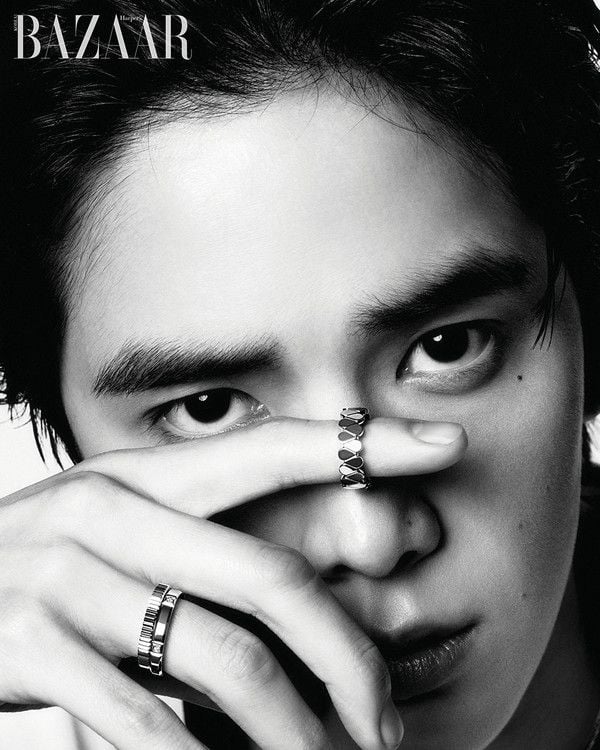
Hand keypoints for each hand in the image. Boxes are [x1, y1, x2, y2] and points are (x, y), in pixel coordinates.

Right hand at [0, 416, 465, 748]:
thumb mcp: (118, 530)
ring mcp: (69, 576)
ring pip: (222, 659)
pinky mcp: (29, 644)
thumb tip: (297, 602)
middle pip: (270, 578)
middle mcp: (111, 510)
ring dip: (290, 732)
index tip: (440, 444)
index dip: (361, 443)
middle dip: (347, 656)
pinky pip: (144, 720)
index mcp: (143, 476)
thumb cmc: (45, 566)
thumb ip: (197, 547)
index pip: (270, 448)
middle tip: (386, 724)